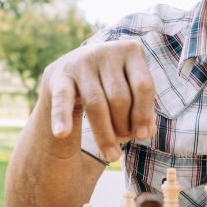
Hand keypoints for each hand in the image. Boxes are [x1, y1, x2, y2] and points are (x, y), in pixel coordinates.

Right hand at [41, 39, 156, 160]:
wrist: (74, 68)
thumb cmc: (112, 84)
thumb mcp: (132, 90)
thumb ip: (142, 110)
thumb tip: (147, 131)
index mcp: (131, 51)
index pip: (143, 86)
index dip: (144, 114)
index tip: (143, 136)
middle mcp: (106, 51)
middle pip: (119, 98)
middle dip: (123, 126)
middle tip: (123, 142)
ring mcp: (81, 60)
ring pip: (96, 104)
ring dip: (105, 134)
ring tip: (111, 156)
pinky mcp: (59, 74)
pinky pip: (63, 99)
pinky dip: (62, 116)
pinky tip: (61, 134)